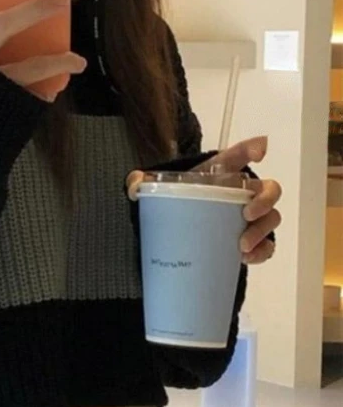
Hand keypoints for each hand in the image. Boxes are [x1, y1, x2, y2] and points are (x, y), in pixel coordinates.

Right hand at [0, 0, 86, 101]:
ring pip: (29, 66)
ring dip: (59, 60)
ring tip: (77, 60)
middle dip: (34, 9)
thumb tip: (0, 19)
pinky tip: (56, 90)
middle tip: (61, 0)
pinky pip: (34, 94)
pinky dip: (48, 90)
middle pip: (2, 24)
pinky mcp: (6, 109)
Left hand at [126, 136, 281, 265]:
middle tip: (248, 214)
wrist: (174, 231)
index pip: (239, 155)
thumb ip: (139, 183)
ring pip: (271, 219)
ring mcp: (249, 217)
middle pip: (268, 189)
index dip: (253, 148)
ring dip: (262, 231)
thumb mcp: (154, 190)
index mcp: (221, 173)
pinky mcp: (249, 241)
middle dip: (264, 200)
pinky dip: (262, 252)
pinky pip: (266, 246)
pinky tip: (246, 258)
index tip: (260, 151)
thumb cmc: (172, 202)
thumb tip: (135, 187)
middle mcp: (242, 193)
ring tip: (242, 246)